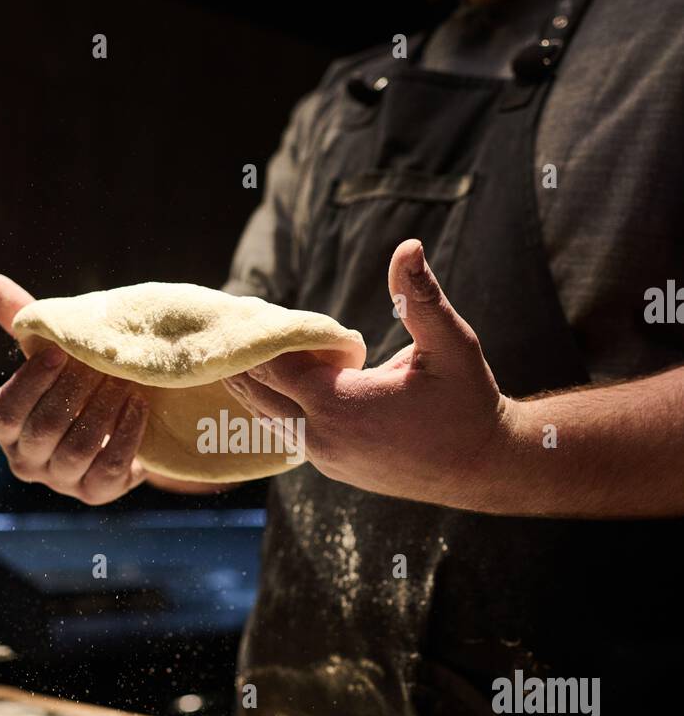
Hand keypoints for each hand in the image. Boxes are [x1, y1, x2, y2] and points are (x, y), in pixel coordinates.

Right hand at [0, 273, 149, 504]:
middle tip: (101, 361)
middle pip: (43, 428)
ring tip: (125, 380)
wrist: (120, 426)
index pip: (4, 412)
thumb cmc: (75, 384)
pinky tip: (141, 406)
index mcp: (8, 429)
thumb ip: (21, 322)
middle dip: (73, 391)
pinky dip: (127, 434)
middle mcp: (27, 461)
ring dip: (103, 411)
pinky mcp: (96, 494)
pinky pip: (110, 468)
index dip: (31, 382)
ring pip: (77, 449)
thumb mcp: (50, 355)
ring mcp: (61, 482)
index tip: (59, 350)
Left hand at [223, 239, 516, 510]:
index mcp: (340, 404)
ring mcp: (325, 458)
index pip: (272, 366)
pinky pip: (288, 432)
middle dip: (245, 359)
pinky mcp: (333, 467)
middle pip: (257, 394)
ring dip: (257, 383)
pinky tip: (275, 381)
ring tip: (243, 349)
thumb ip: (421, 298)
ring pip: (267, 417)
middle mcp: (322, 437)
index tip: (250, 307)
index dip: (259, 336)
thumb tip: (408, 247)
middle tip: (233, 323)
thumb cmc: (468, 402)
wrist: (482, 467)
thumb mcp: (450, 344)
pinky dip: (277, 404)